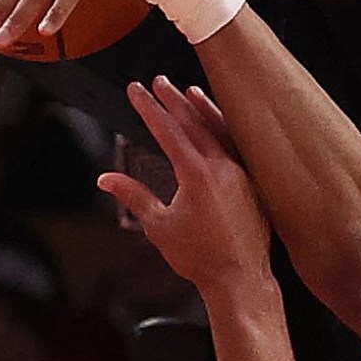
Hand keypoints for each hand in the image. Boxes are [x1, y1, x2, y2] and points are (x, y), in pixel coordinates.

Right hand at [101, 81, 273, 291]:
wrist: (239, 278)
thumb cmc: (201, 257)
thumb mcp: (158, 225)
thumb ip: (133, 196)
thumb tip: (107, 180)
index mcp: (197, 173)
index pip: (168, 130)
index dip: (149, 108)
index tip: (136, 91)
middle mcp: (222, 167)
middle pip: (195, 122)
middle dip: (173, 100)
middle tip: (159, 82)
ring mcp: (241, 173)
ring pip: (220, 130)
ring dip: (203, 109)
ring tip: (191, 92)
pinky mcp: (253, 183)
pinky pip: (237, 145)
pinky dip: (225, 131)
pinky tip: (220, 127)